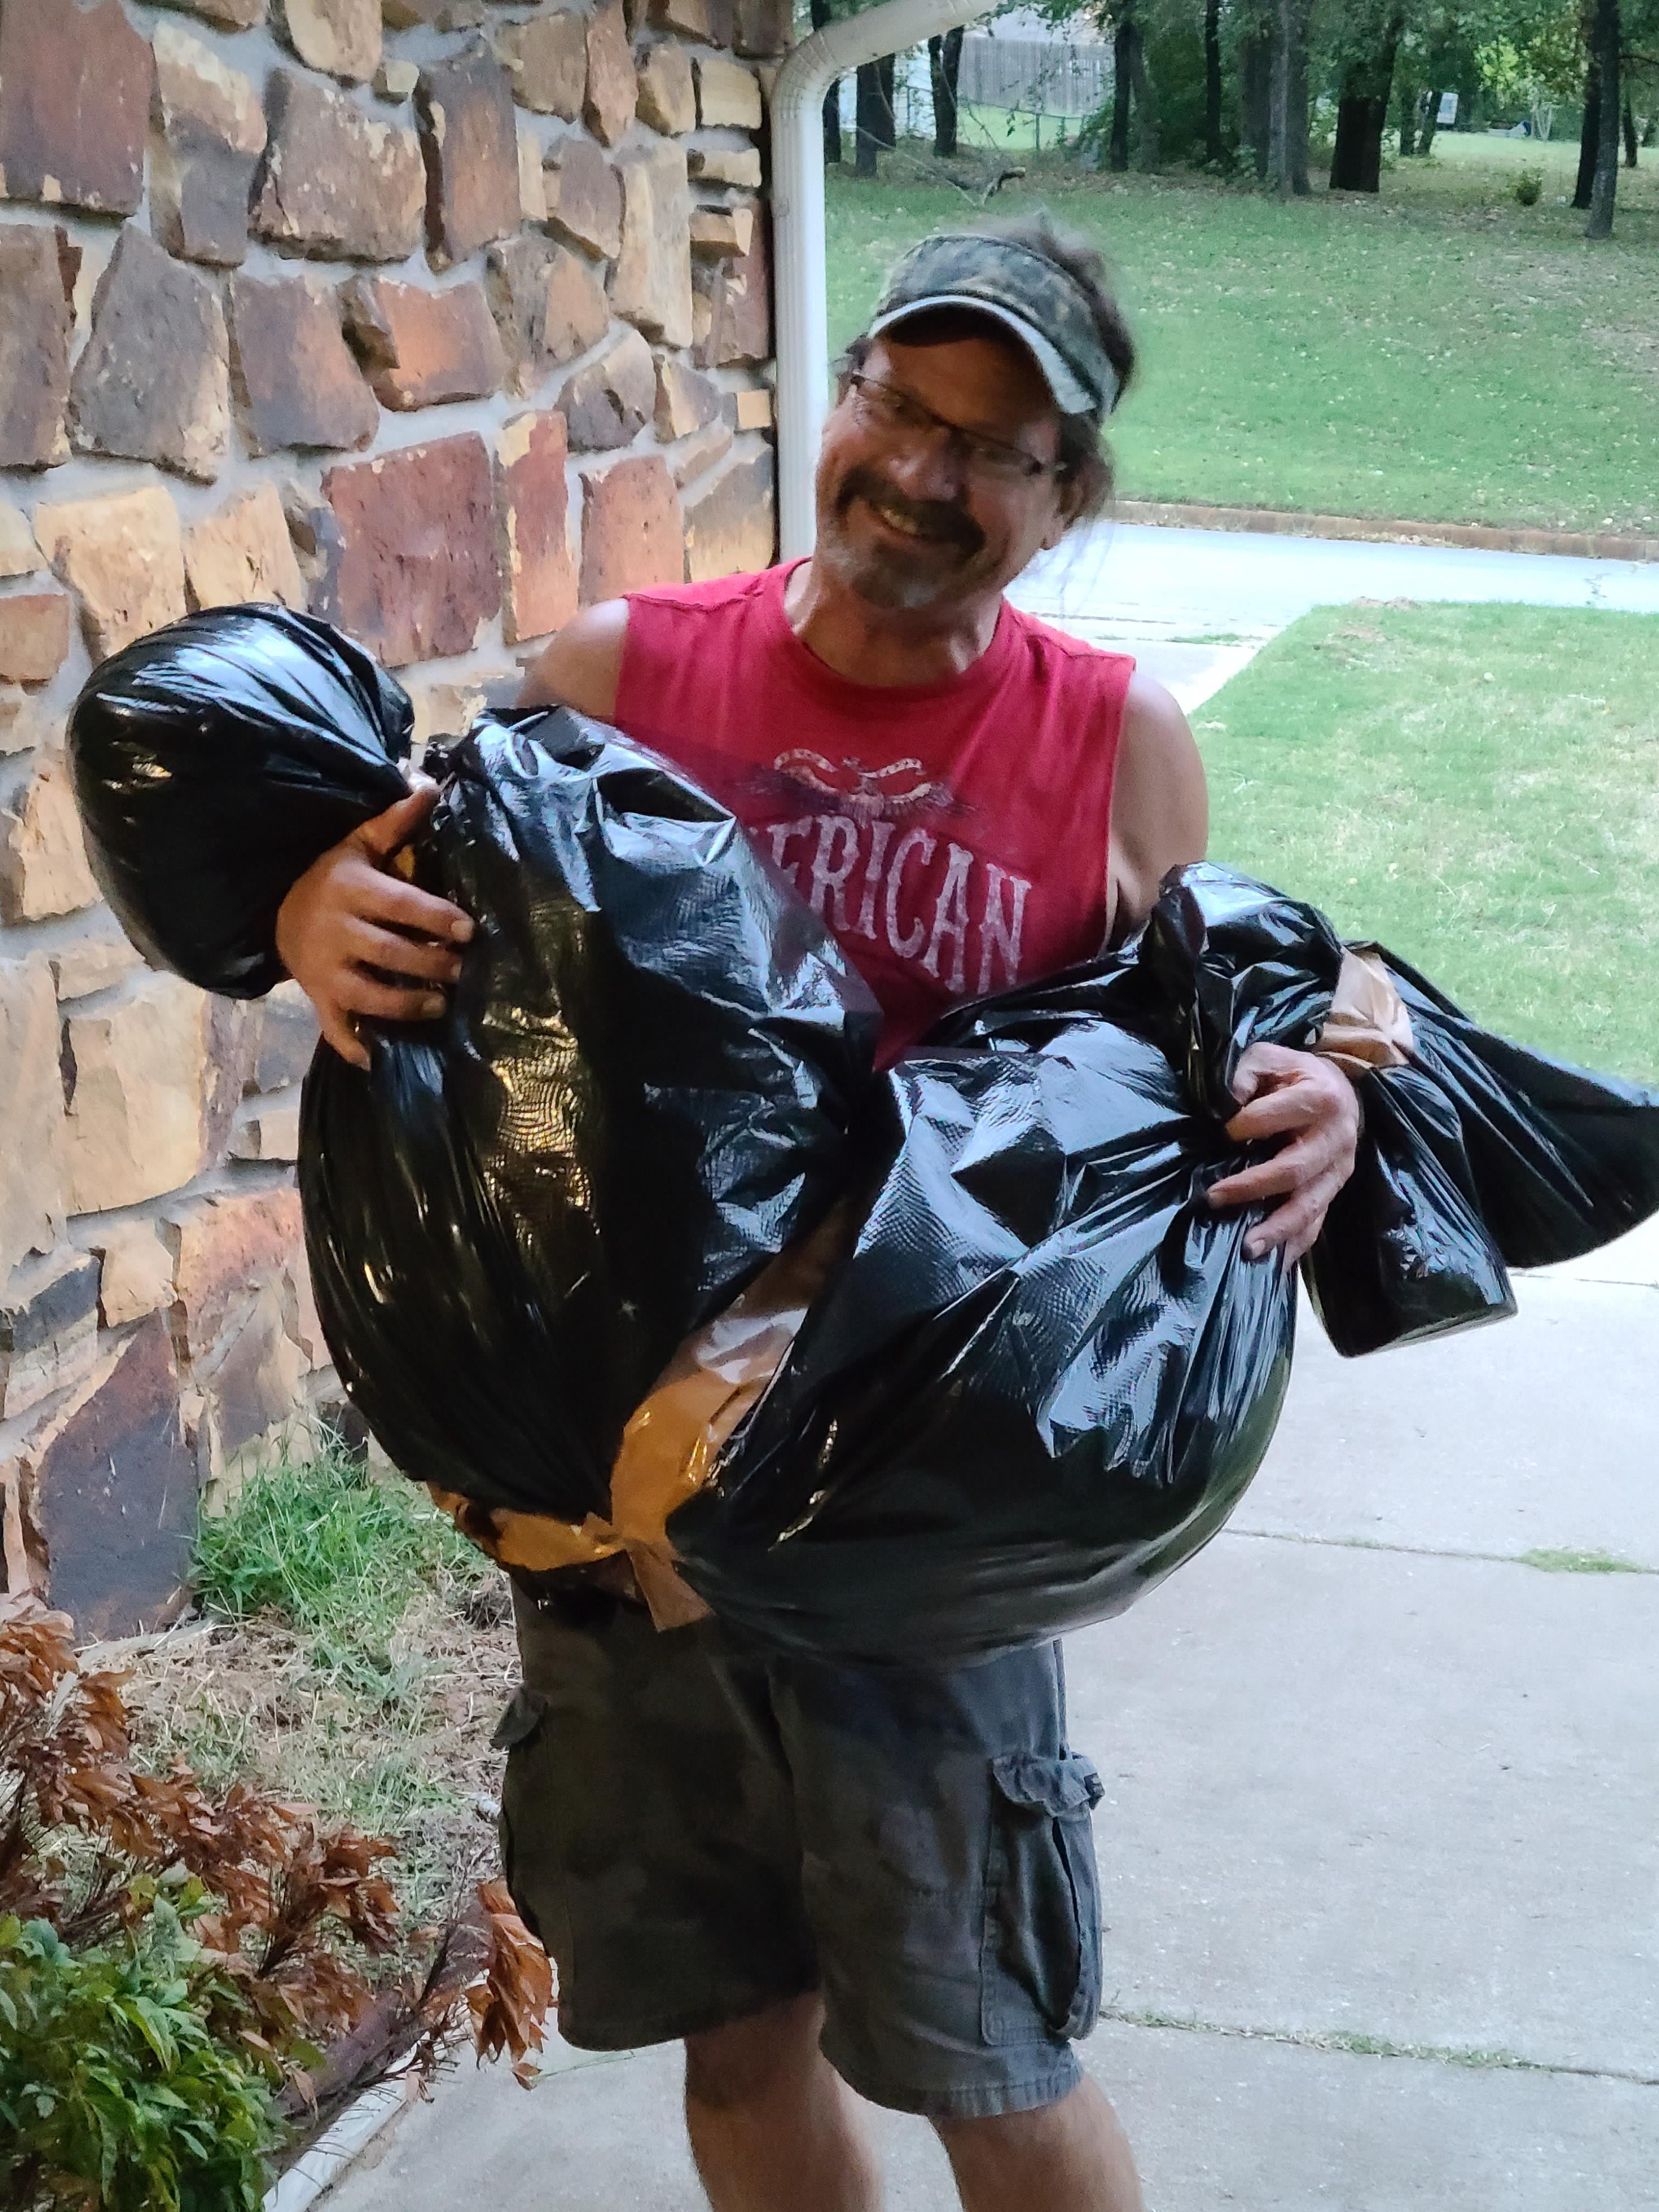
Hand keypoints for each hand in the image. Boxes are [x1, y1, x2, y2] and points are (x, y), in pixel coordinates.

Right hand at [274, 779, 473, 1072]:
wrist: (275, 908)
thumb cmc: (331, 875)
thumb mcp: (357, 843)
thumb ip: (395, 820)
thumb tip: (431, 784)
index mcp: (351, 890)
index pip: (399, 905)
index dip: (436, 917)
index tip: (469, 931)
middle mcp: (336, 931)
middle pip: (389, 953)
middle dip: (430, 964)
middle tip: (462, 971)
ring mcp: (324, 970)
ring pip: (367, 994)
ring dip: (406, 1006)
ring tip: (440, 1006)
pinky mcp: (317, 998)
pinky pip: (335, 1028)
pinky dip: (354, 1047)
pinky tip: (380, 1059)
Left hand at [1206, 1042, 1359, 1267]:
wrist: (1340, 1088)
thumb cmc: (1293, 1074)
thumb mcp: (1269, 1059)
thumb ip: (1246, 1073)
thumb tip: (1224, 1100)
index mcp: (1321, 1097)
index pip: (1274, 1117)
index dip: (1243, 1126)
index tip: (1218, 1135)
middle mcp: (1336, 1137)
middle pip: (1294, 1170)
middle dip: (1251, 1187)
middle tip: (1213, 1198)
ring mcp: (1340, 1169)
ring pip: (1309, 1205)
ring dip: (1277, 1229)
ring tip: (1247, 1249)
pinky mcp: (1335, 1191)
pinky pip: (1318, 1223)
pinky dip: (1296, 1244)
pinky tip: (1275, 1264)